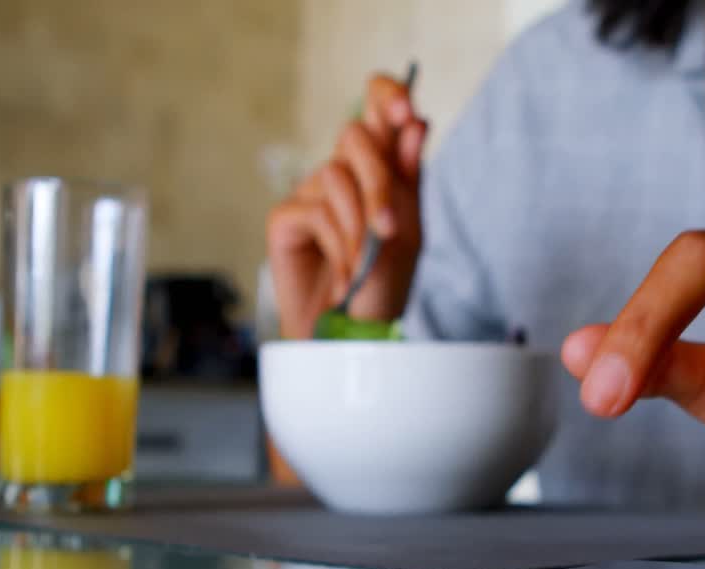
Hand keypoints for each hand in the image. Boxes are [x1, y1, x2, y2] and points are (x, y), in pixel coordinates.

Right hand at [266, 73, 427, 337]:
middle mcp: (344, 173)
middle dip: (380, 182)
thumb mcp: (409, 231)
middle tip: (390, 229)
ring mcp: (312, 193)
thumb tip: (418, 123)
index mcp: (380, 167)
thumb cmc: (382, 284)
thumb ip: (409, 178)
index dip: (388, 96)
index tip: (407, 109)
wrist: (353, 336)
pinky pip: (316, 211)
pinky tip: (344, 276)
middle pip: (355, 135)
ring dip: (360, 227)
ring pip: (337, 176)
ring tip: (364, 266)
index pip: (378, 107)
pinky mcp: (286, 218)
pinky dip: (339, 247)